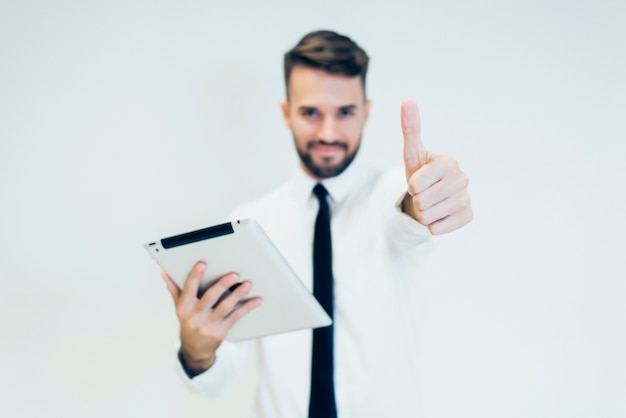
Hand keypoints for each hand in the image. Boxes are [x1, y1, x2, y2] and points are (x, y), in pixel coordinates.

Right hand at [162, 262, 261, 376]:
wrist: (195, 350)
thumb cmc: (189, 322)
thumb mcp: (180, 308)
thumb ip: (175, 290)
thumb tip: (165, 274)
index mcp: (183, 308)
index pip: (189, 289)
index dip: (195, 276)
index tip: (202, 264)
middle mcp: (194, 317)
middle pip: (210, 297)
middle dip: (222, 284)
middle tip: (234, 274)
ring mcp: (208, 326)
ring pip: (225, 307)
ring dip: (238, 294)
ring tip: (248, 284)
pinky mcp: (220, 332)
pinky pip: (235, 317)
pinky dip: (247, 308)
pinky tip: (256, 300)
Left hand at [401, 99, 472, 234]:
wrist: (428, 197)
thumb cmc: (419, 173)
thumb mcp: (411, 153)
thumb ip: (410, 128)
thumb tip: (408, 100)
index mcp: (449, 162)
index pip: (416, 184)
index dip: (410, 186)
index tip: (416, 181)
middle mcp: (463, 178)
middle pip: (422, 201)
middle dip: (416, 201)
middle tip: (422, 194)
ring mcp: (467, 198)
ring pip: (429, 216)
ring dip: (422, 214)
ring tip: (428, 204)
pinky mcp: (468, 215)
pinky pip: (439, 228)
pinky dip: (433, 225)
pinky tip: (438, 214)